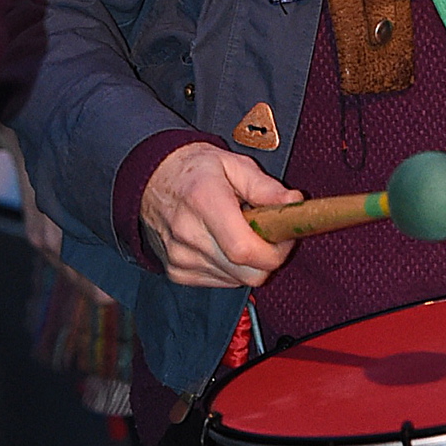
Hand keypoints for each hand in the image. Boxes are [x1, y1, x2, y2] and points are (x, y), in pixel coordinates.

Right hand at [139, 141, 302, 287]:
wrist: (151, 179)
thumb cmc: (195, 169)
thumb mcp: (234, 164)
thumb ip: (266, 187)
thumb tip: (294, 202)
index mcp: (204, 201)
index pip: (244, 249)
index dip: (274, 251)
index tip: (285, 236)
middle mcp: (188, 234)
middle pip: (245, 272)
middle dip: (268, 258)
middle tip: (270, 232)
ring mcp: (180, 258)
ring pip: (236, 280)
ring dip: (249, 262)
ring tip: (242, 231)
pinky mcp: (177, 272)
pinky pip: (220, 282)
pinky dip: (232, 268)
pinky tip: (224, 242)